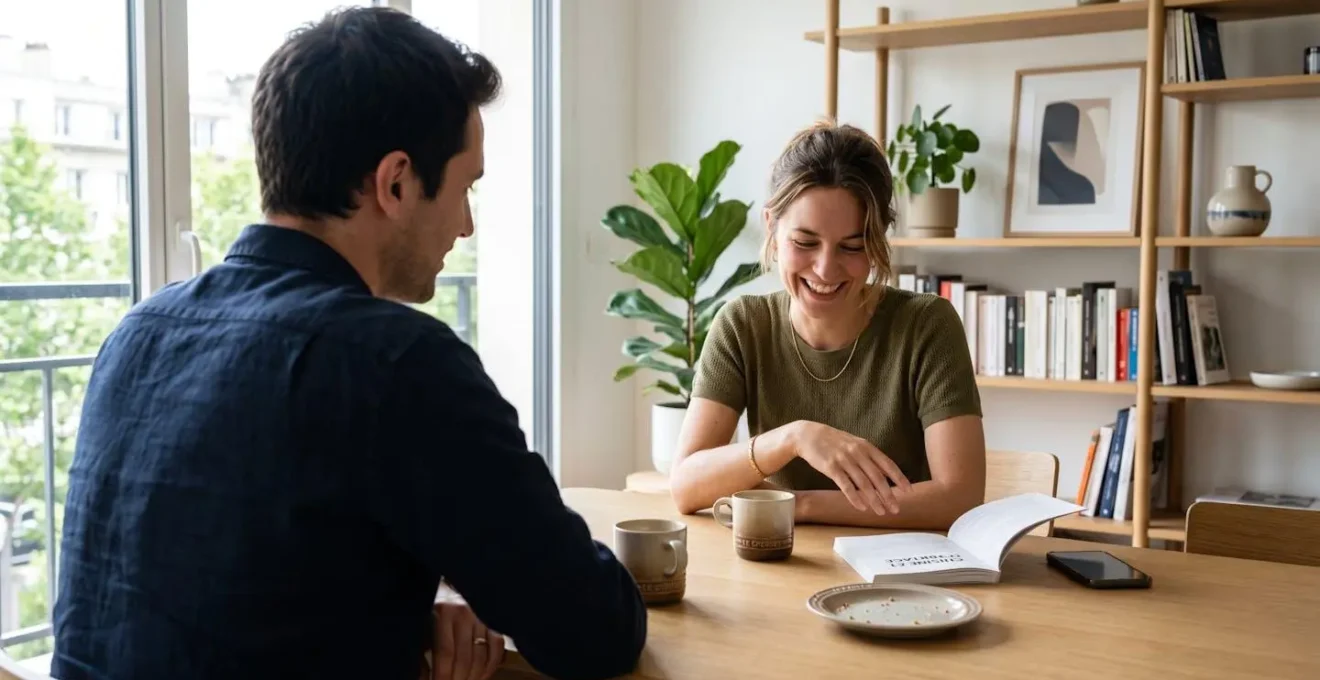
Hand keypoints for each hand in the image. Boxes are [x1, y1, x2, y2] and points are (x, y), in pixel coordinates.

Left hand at [426, 602, 504, 679]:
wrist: (450, 590)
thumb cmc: (433, 612)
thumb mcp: (423, 628)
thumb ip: (424, 652)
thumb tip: (425, 678)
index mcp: (444, 613)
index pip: (445, 652)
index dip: (443, 674)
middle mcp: (465, 613)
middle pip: (464, 658)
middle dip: (458, 679)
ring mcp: (482, 617)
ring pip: (481, 657)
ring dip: (473, 677)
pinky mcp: (494, 621)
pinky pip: (496, 649)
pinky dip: (490, 667)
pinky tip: (481, 676)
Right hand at [790, 421, 910, 514]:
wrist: (808, 434)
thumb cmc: (834, 442)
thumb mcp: (855, 444)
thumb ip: (870, 457)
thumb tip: (887, 473)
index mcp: (866, 447)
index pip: (888, 464)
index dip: (899, 478)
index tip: (908, 491)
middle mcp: (858, 453)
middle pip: (877, 477)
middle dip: (889, 495)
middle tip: (896, 509)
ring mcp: (844, 460)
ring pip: (863, 484)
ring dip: (874, 500)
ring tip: (881, 512)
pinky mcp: (831, 467)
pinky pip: (845, 485)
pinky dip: (855, 497)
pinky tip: (862, 507)